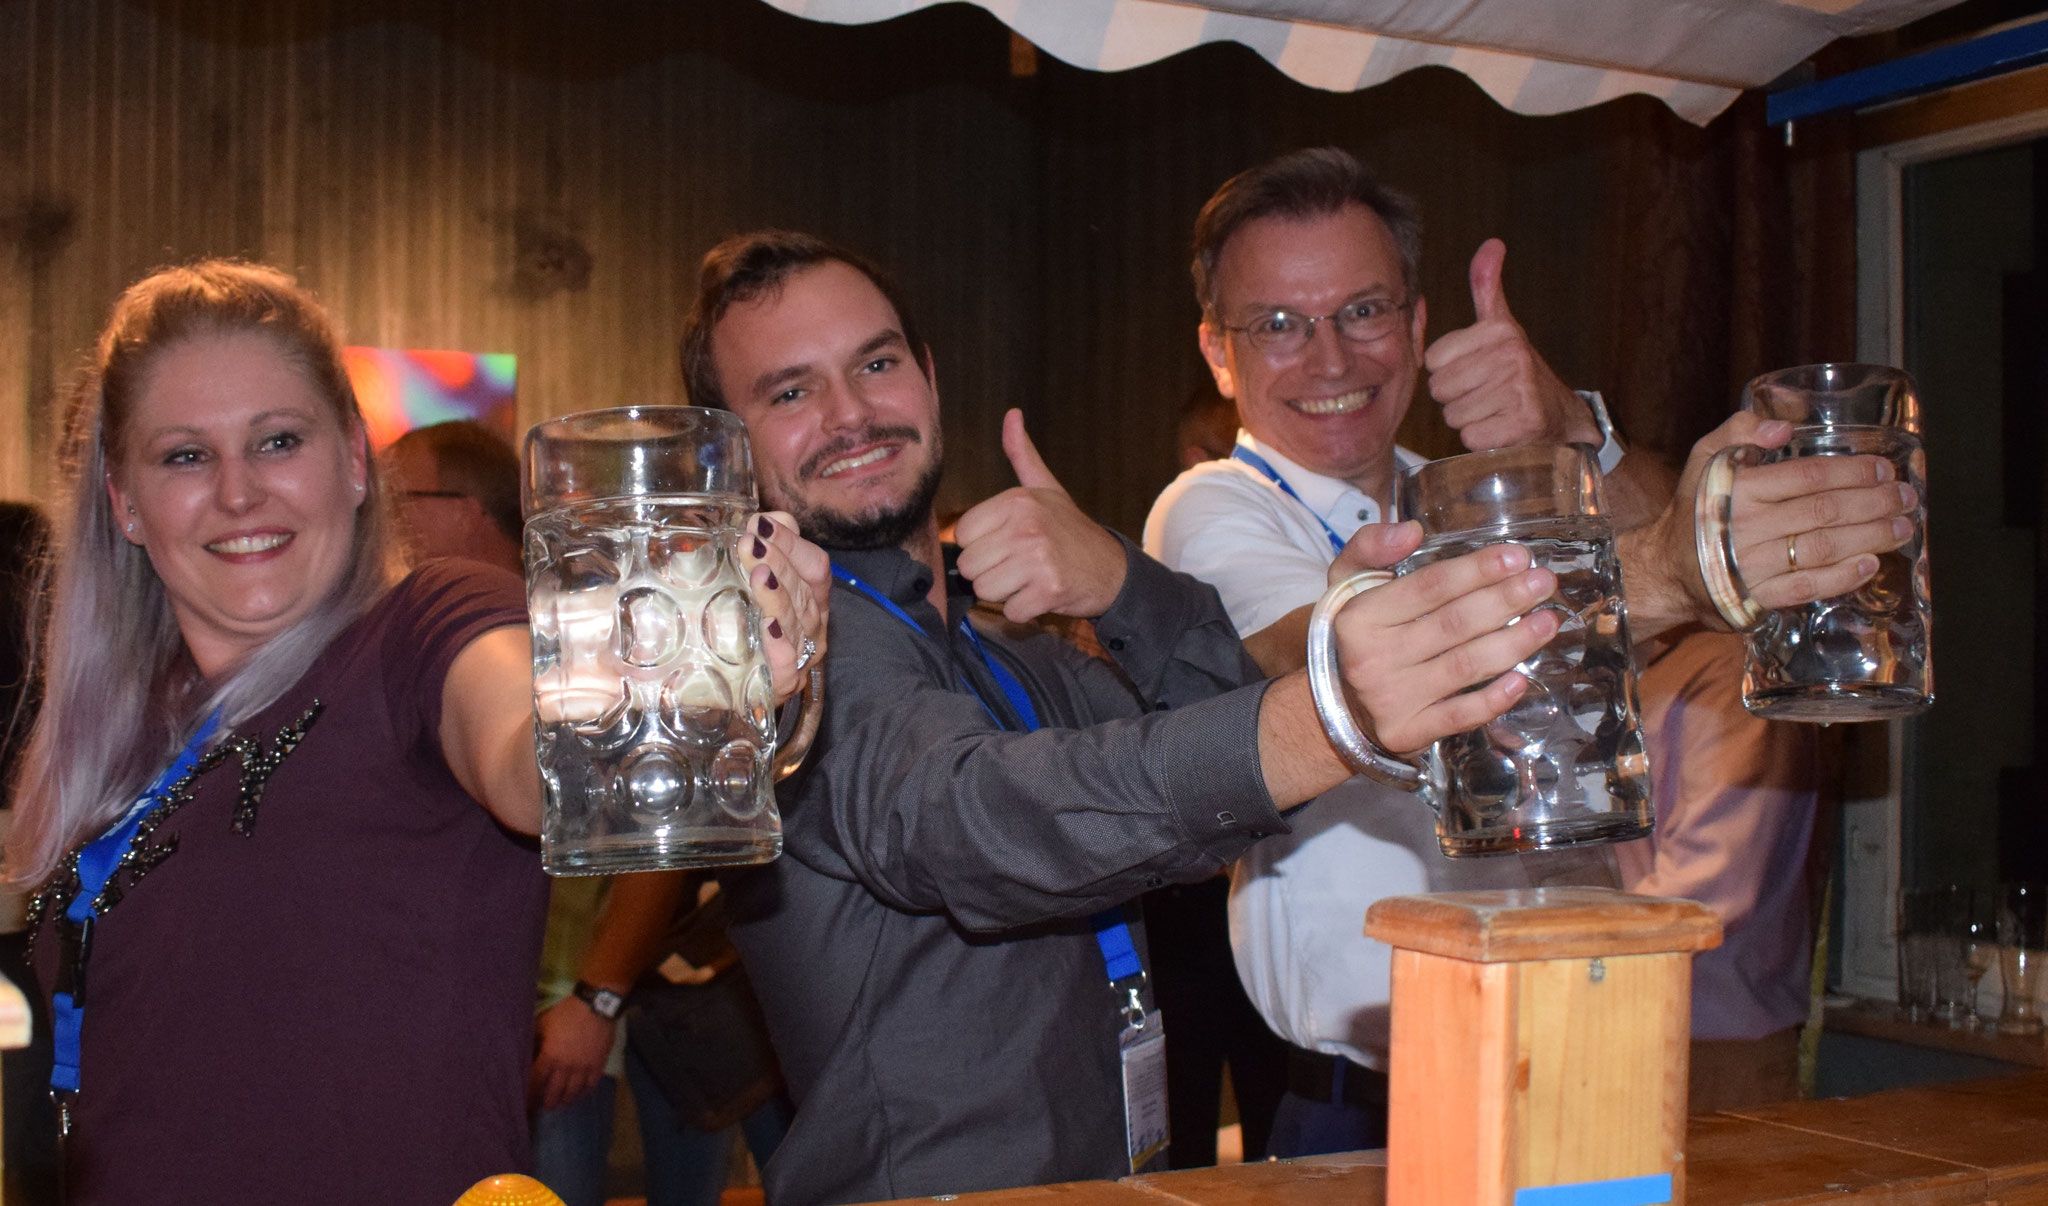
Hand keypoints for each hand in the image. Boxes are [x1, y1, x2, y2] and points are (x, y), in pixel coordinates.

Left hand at [528, 996, 614, 1111]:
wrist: (596, 1006)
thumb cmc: (567, 1013)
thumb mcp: (543, 1022)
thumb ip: (534, 1038)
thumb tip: (525, 1049)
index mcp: (550, 1057)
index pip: (536, 1082)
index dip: (529, 1095)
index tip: (525, 1103)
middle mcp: (566, 1067)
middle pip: (554, 1093)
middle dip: (546, 1102)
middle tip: (542, 1106)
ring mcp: (583, 1068)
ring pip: (573, 1092)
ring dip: (564, 1100)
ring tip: (560, 1103)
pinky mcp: (598, 1065)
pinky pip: (590, 1085)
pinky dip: (583, 1093)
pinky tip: (579, 1094)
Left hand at [739, 511, 830, 702]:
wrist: (722, 688)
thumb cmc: (742, 628)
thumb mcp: (749, 583)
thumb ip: (763, 549)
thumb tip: (768, 517)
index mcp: (811, 598)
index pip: (813, 564)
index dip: (790, 542)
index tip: (758, 524)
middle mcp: (812, 626)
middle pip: (804, 589)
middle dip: (778, 562)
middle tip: (749, 544)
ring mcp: (801, 657)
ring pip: (796, 622)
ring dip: (778, 597)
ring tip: (758, 576)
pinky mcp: (781, 686)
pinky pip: (787, 666)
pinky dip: (779, 646)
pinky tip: (767, 629)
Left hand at [954, 409, 1127, 621]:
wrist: (1113, 569)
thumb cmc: (1071, 531)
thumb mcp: (1046, 488)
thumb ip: (1022, 454)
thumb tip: (1012, 414)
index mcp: (1018, 501)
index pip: (963, 535)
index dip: (982, 545)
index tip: (1007, 543)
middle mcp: (1026, 527)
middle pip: (970, 566)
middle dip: (990, 572)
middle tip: (1019, 565)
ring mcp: (1038, 560)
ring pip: (985, 590)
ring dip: (1005, 593)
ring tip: (1029, 578)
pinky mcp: (1048, 591)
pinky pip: (1009, 611)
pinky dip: (1023, 609)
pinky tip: (1041, 594)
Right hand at [1326, 521, 1560, 754]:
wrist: (1334, 703)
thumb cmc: (1356, 634)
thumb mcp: (1348, 583)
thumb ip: (1371, 546)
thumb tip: (1412, 531)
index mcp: (1360, 616)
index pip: (1429, 587)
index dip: (1478, 570)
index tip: (1517, 556)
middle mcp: (1372, 659)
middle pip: (1454, 624)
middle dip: (1507, 600)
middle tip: (1543, 583)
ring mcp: (1390, 699)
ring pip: (1464, 667)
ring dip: (1514, 643)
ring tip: (1548, 622)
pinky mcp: (1406, 732)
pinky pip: (1459, 716)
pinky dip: (1494, 699)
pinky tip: (1521, 679)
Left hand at [1425, 239, 1596, 451]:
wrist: (1560, 416)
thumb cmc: (1518, 372)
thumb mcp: (1502, 326)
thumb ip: (1487, 288)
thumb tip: (1492, 244)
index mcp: (1500, 330)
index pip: (1432, 360)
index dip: (1448, 371)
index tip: (1475, 370)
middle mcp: (1512, 354)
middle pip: (1440, 389)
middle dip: (1456, 398)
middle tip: (1485, 394)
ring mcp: (1520, 389)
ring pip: (1453, 415)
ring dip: (1469, 419)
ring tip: (1494, 410)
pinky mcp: (1524, 422)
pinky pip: (1471, 437)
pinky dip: (1482, 440)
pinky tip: (1502, 428)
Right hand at [1621, 412, 1914, 634]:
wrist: (1666, 569)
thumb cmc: (1695, 508)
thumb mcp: (1705, 458)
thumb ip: (1739, 431)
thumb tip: (1784, 428)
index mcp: (1739, 488)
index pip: (1809, 475)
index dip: (1854, 472)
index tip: (1884, 470)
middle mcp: (1748, 526)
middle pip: (1824, 511)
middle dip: (1873, 503)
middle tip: (1906, 497)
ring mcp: (1753, 564)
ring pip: (1822, 548)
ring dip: (1869, 537)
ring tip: (1901, 528)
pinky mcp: (1757, 597)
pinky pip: (1806, 587)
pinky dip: (1842, 577)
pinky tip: (1869, 565)